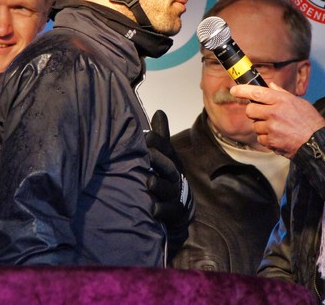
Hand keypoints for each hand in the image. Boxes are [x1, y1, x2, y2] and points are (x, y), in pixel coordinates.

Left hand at [145, 110, 193, 254]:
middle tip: (147, 155)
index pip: (166, 149)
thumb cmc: (168, 176)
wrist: (179, 207)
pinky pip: (168, 211)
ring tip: (149, 182)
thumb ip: (161, 137)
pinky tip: (152, 209)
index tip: (145, 136)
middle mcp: (174, 177)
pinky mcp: (173, 212)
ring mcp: (174, 195)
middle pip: (169, 168)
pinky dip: (161, 210)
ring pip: (168, 189)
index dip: (157, 143)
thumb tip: (159, 111)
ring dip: (159, 185)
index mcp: (172, 161)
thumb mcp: (165, 155)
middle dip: (159, 161)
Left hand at [230, 82, 324, 158]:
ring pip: (255, 125)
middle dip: (254, 112)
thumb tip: (270, 86)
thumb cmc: (310, 121)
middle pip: (250, 110)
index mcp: (281, 100)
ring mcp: (271, 127)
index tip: (234, 90)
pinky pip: (260, 138)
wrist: (317, 142)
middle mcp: (274, 112)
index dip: (242, 90)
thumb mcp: (298, 102)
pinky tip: (278, 137)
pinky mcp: (270, 141)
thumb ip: (281, 93)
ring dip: (262, 127)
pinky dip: (266, 138)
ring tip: (277, 128)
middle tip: (263, 114)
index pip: (256, 92)